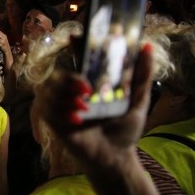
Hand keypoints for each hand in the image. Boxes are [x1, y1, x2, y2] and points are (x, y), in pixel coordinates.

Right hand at [34, 42, 153, 178]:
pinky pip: (45, 109)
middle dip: (69, 79)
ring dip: (63, 97)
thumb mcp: (138, 100)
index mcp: (90, 83)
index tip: (76, 37)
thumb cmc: (125, 129)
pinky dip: (59, 112)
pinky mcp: (53, 122)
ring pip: (48, 90)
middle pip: (57, 74)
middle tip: (86, 89)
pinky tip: (77, 120)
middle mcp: (72, 92)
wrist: (116, 157)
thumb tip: (148, 47)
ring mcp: (61, 107)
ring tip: (84, 108)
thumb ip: (142, 75)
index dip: (75, 46)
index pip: (77, 59)